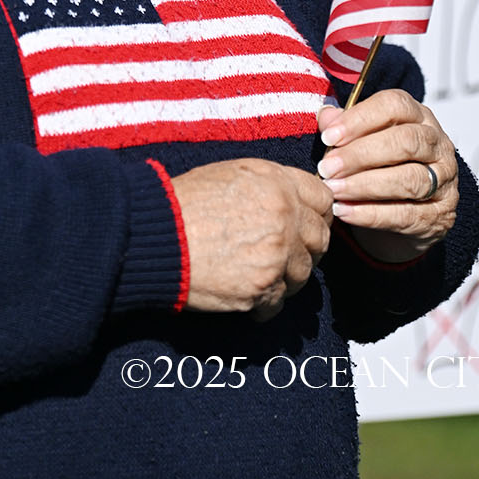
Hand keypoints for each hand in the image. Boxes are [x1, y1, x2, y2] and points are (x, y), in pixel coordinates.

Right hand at [172, 158, 332, 318]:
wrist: (155, 235)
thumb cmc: (185, 202)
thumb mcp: (233, 174)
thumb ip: (271, 186)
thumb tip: (294, 203)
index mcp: (278, 182)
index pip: (323, 199)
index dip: (315, 214)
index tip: (305, 225)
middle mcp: (285, 215)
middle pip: (320, 239)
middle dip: (306, 249)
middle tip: (286, 256)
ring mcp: (277, 254)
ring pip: (304, 274)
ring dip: (286, 278)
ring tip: (261, 276)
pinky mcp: (262, 288)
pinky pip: (279, 303)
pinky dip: (264, 303)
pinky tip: (247, 294)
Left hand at [317, 89, 457, 264]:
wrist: (408, 213)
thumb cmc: (384, 167)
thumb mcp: (365, 141)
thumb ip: (345, 127)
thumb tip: (326, 117)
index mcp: (420, 117)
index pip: (395, 106)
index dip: (360, 119)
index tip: (329, 136)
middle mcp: (438, 145)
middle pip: (405, 141)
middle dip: (361, 154)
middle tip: (327, 167)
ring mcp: (444, 180)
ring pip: (408, 179)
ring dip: (364, 185)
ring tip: (333, 190)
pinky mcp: (440, 214)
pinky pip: (406, 215)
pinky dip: (371, 214)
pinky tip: (344, 211)